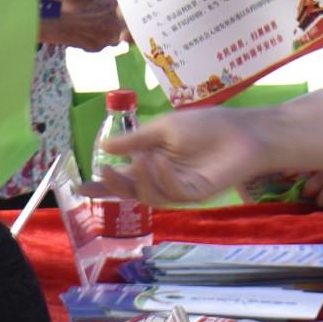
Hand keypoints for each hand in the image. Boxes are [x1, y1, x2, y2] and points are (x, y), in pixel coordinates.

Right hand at [102, 108, 273, 204]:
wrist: (242, 131)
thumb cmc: (207, 125)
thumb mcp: (164, 127)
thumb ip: (136, 139)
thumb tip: (104, 146)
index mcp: (153, 162)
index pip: (123, 176)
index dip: (103, 183)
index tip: (80, 186)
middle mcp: (162, 179)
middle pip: (131, 192)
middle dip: (114, 187)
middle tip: (104, 173)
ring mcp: (179, 188)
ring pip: (149, 196)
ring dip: (141, 178)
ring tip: (142, 157)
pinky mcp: (196, 193)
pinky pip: (172, 192)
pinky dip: (163, 177)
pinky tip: (160, 160)